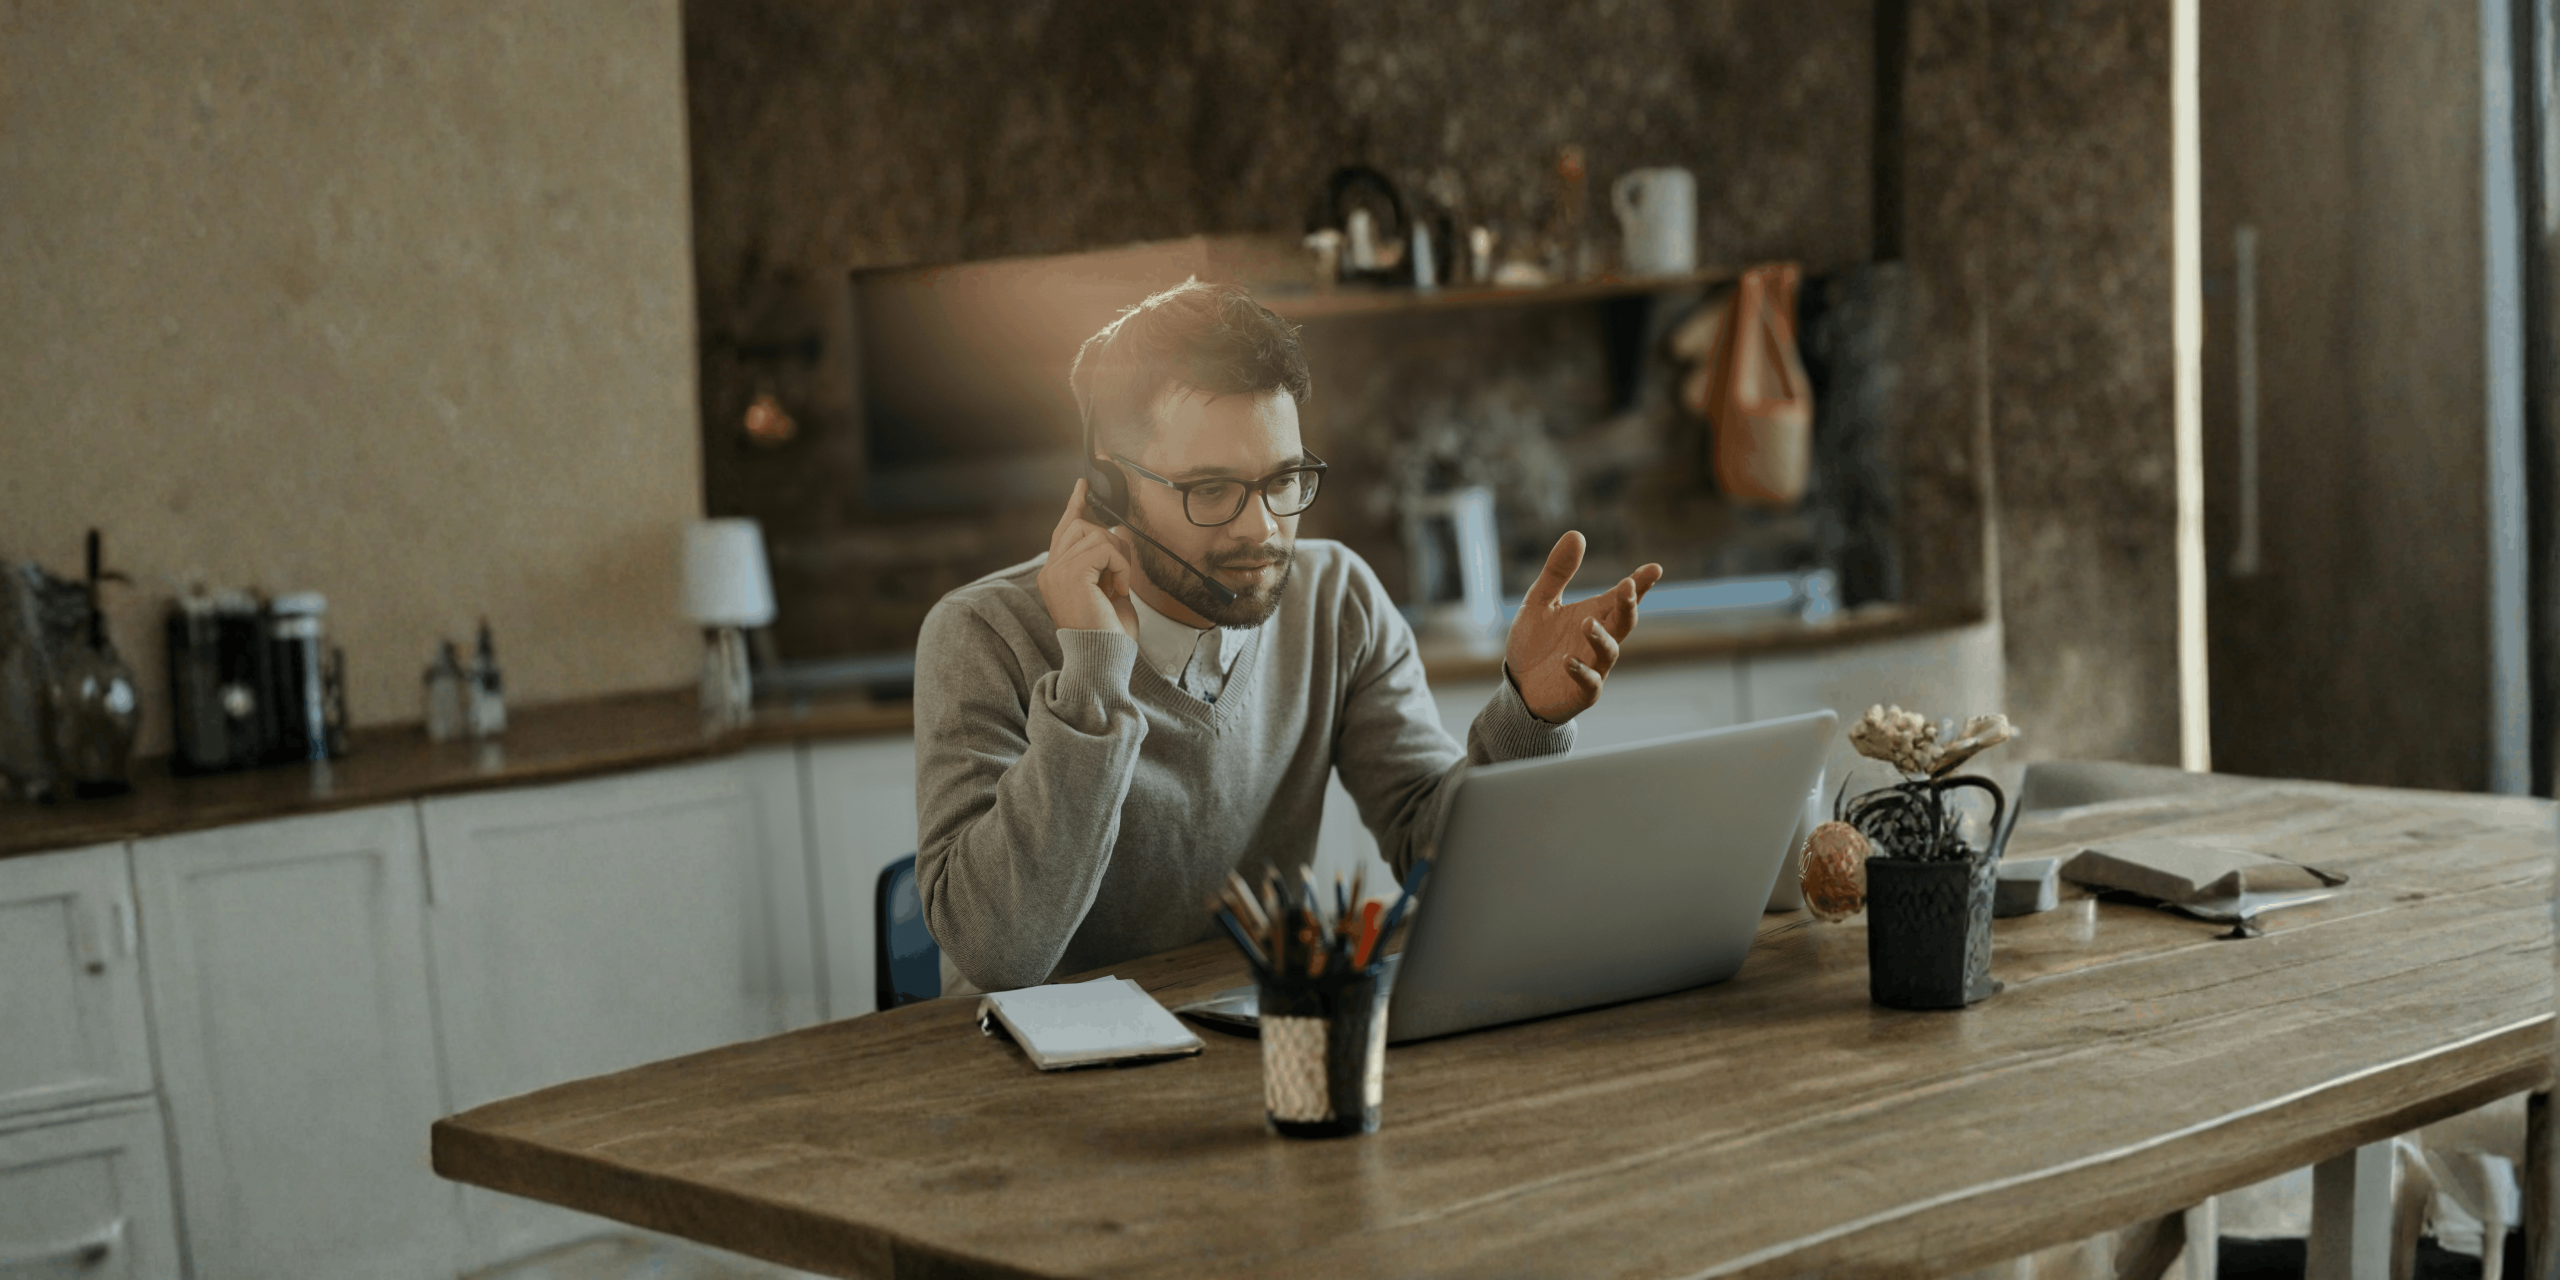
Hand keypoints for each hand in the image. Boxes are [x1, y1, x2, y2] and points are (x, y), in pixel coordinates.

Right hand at [1036, 479, 1141, 637]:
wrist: (1104, 659)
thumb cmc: (1108, 634)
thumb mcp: (1109, 590)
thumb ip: (1106, 562)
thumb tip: (1117, 532)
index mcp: (1055, 575)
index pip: (1063, 530)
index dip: (1074, 505)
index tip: (1082, 486)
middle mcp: (1050, 571)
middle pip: (1082, 525)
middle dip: (1110, 542)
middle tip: (1120, 574)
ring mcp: (1057, 571)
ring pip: (1095, 533)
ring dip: (1118, 557)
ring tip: (1118, 585)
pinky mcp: (1070, 573)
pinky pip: (1104, 547)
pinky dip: (1121, 566)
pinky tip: (1119, 589)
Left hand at [1503, 532, 1662, 722]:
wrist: (1518, 688)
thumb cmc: (1534, 643)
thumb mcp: (1539, 602)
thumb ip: (1557, 572)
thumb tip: (1577, 534)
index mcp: (1594, 614)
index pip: (1622, 597)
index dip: (1640, 584)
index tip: (1654, 569)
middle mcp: (1600, 639)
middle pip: (1624, 621)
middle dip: (1628, 605)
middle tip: (1627, 587)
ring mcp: (1594, 666)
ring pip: (1610, 651)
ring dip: (1601, 637)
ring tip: (1586, 623)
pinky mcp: (1582, 692)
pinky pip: (1589, 683)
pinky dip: (1582, 671)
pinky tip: (1567, 661)